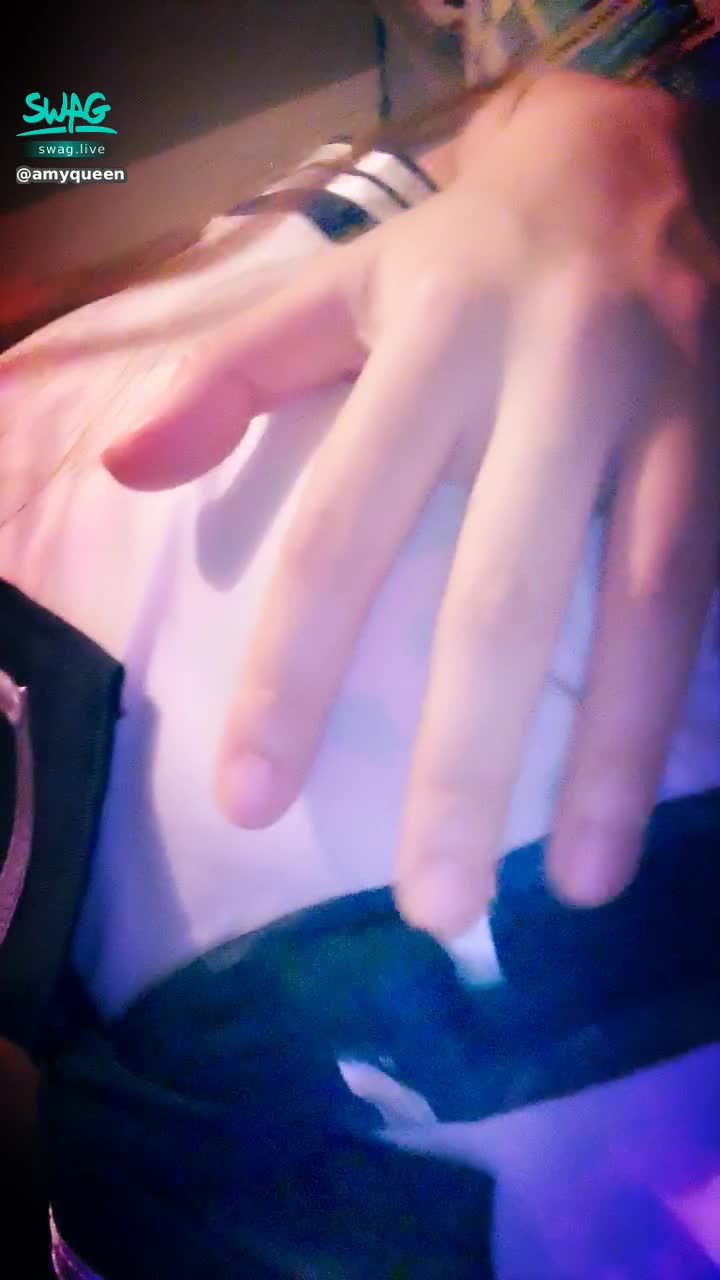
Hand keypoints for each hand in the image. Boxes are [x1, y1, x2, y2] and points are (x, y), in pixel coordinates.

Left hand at [103, 71, 719, 936]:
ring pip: (651, 603)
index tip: (251, 801)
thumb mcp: (339, 287)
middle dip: (468, 764)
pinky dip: (688, 692)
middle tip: (432, 908)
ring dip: (612, 757)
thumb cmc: (468, 255)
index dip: (292, 672)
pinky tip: (661, 793)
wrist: (641, 160)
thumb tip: (126, 469)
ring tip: (576, 888)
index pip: (342, 528)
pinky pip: (718, 585)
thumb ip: (228, 375)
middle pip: (502, 595)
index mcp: (432, 342)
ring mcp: (672, 413)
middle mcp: (557, 377)